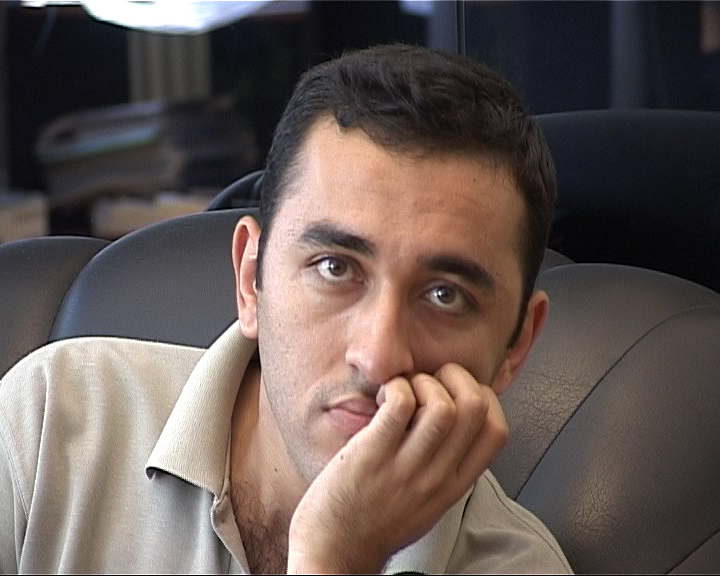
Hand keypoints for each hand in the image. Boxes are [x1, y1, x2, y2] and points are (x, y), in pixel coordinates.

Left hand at [287, 363, 508, 573]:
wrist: (334, 551)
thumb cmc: (375, 520)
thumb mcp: (428, 500)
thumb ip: (446, 466)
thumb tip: (452, 422)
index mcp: (454, 484)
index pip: (497, 431)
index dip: (484, 396)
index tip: (454, 392)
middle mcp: (437, 476)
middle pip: (476, 408)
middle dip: (455, 377)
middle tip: (428, 382)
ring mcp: (406, 467)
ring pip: (442, 406)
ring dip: (422, 382)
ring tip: (403, 391)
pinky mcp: (373, 455)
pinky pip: (399, 404)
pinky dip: (395, 387)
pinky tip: (381, 398)